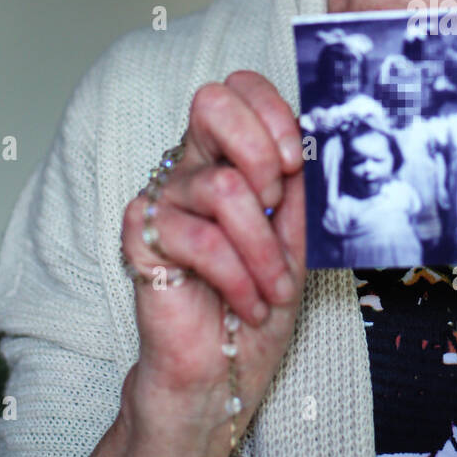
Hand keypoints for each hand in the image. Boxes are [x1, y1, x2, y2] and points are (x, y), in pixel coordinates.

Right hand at [120, 70, 305, 435]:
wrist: (224, 369)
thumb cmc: (258, 301)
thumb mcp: (298, 237)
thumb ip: (301, 187)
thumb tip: (316, 142)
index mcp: (229, 155)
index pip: (239, 88)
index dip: (273, 113)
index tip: (297, 162)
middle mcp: (192, 167)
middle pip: (212, 102)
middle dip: (261, 152)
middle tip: (277, 206)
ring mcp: (163, 199)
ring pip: (224, 188)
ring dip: (264, 249)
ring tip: (273, 288)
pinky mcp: (140, 238)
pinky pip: (200, 239)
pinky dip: (238, 277)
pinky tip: (247, 302)